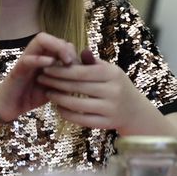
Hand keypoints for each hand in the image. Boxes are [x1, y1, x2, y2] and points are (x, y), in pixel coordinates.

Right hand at [0, 32, 77, 121]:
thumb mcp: (57, 85)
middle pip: (52, 37)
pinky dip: (40, 59)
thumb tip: (89, 74)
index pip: (61, 43)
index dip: (72, 51)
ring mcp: (26, 59)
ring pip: (40, 41)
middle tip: (73, 61)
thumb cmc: (34, 95)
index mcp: (45, 56)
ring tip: (66, 60)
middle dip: (65, 46)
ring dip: (56, 47)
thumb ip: (68, 77)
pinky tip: (50, 63)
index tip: (80, 65)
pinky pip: (28, 59)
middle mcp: (36, 54)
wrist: (11, 107)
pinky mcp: (17, 69)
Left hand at [39, 49, 158, 131]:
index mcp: (112, 74)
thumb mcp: (110, 70)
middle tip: (41, 78)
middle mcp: (113, 91)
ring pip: (78, 105)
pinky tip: (58, 108)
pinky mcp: (106, 124)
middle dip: (56, 82)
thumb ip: (93, 62)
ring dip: (59, 99)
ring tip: (48, 92)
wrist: (135, 111)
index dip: (62, 70)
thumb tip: (80, 51)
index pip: (82, 72)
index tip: (46, 67)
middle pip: (78, 87)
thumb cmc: (118, 85)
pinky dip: (67, 114)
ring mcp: (110, 109)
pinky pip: (81, 120)